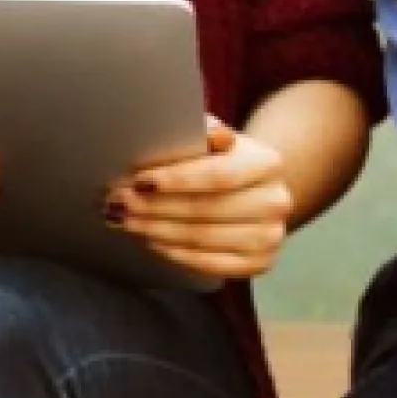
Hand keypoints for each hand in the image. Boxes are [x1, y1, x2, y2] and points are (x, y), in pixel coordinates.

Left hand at [107, 119, 294, 282]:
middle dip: (156, 207)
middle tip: (119, 202)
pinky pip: (214, 265)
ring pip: (206, 238)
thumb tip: (203, 133)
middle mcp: (277, 200)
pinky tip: (153, 243)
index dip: (177, 180)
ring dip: (159, 231)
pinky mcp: (261, 262)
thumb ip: (198, 131)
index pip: (219, 175)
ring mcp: (272, 235)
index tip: (139, 180)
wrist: (246, 187)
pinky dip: (178, 255)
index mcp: (267, 162)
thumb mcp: (205, 135)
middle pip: (208, 209)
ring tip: (127, 221)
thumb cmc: (214, 157)